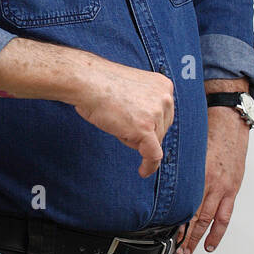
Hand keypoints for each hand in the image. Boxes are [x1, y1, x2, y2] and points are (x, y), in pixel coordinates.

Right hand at [72, 57, 174, 177]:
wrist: (87, 82)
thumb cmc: (100, 84)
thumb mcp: (132, 88)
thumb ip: (145, 103)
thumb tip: (147, 127)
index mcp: (164, 85)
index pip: (163, 114)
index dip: (149, 123)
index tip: (140, 129)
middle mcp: (166, 98)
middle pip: (161, 129)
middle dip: (143, 132)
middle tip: (120, 122)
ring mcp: (156, 114)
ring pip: (152, 141)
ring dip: (134, 140)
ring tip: (115, 124)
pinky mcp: (146, 129)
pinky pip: (153, 155)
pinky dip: (149, 165)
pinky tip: (143, 171)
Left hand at [176, 108, 249, 253]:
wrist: (230, 121)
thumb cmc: (206, 131)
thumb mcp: (186, 148)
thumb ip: (176, 166)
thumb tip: (157, 178)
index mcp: (196, 173)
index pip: (183, 204)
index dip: (175, 221)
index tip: (165, 232)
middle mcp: (210, 183)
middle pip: (195, 216)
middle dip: (185, 236)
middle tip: (176, 250)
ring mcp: (224, 188)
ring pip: (210, 220)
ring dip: (199, 238)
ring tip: (189, 251)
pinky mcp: (232, 188)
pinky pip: (225, 215)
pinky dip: (218, 232)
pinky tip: (211, 244)